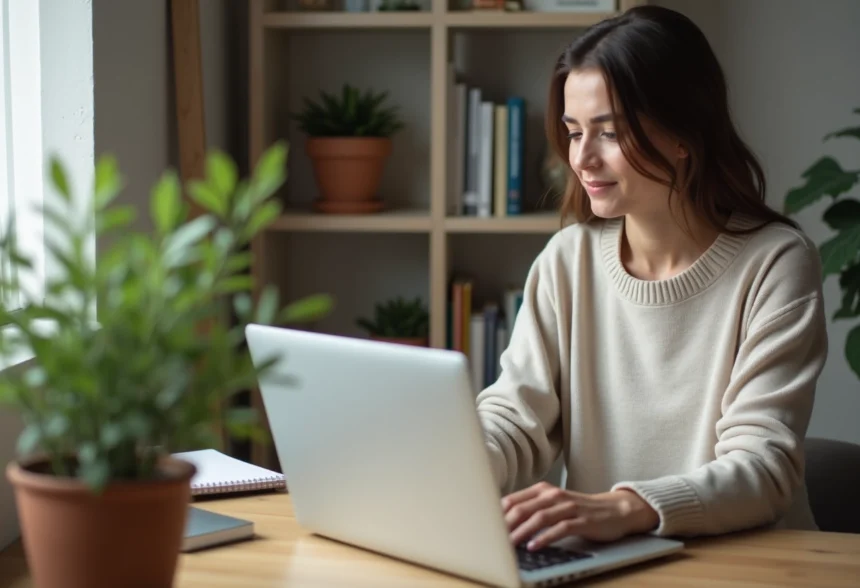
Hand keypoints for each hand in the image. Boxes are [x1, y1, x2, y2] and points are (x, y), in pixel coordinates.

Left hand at [501, 482, 658, 549]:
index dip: (496, 514)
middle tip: (491, 538)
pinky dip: (544, 538)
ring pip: (539, 517)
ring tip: (508, 545)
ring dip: (521, 532)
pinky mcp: (581, 520)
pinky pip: (559, 528)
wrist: (615, 510)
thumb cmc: (579, 509)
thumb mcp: (553, 504)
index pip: (513, 500)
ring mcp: (568, 507)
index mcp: (543, 490)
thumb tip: (503, 521)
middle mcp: (554, 495)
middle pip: (522, 508)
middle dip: (505, 524)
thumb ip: (531, 509)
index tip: (484, 527)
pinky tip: (534, 546)